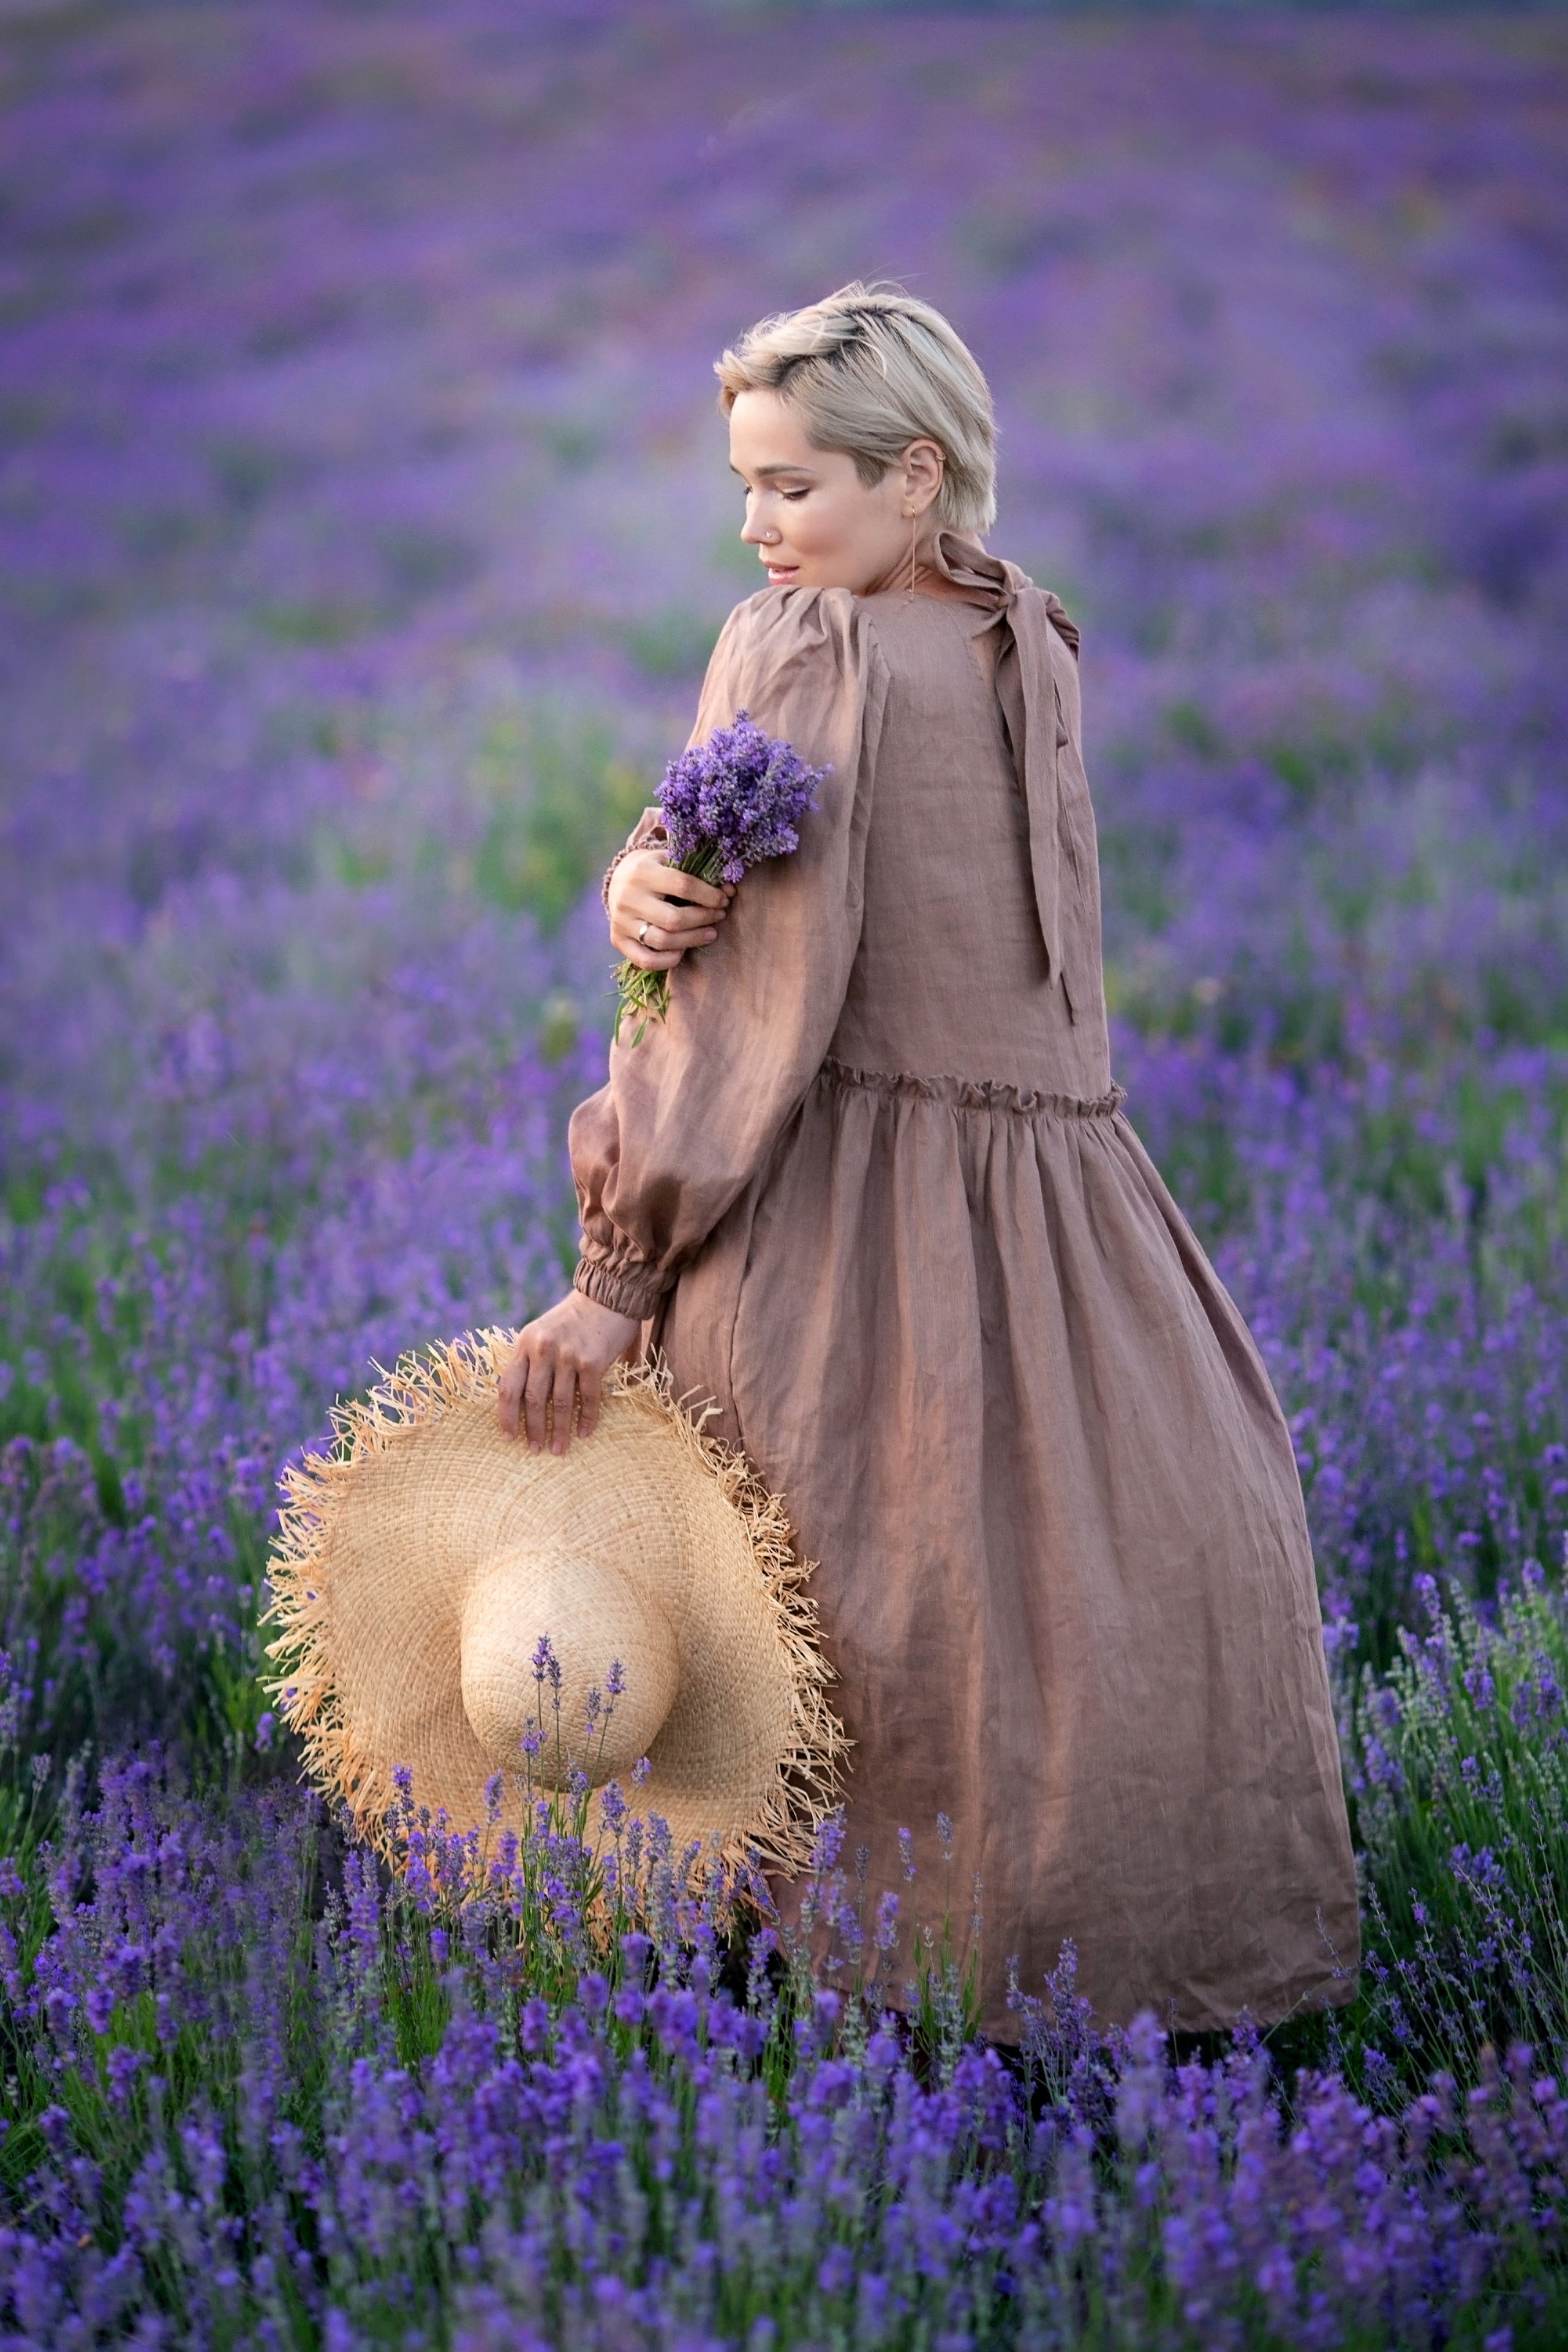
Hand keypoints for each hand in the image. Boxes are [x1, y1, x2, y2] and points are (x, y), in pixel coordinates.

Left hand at [497, 1294, 641, 1452]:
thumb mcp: (541, 1333)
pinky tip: (584, 1433)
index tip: (509, 1437)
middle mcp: (543, 1349)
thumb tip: (521, 1401)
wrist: (607, 1296)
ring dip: (559, 1431)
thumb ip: (530, 1360)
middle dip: (533, 1430)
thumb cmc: (572, 1319)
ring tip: (559, 1449)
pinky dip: (586, 1419)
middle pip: (533, 1400)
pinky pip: (587, 1398)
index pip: (508, 1387)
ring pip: (560, 1403)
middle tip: (534, 1450)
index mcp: (525, 1343)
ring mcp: (568, 1355)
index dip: (507, 1416)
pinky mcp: (592, 1361)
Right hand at [609, 848, 733, 971]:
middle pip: (673, 919)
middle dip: (703, 919)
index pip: (683, 885)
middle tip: (719, 916)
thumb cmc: (655, 869)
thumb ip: (699, 872)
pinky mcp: (618, 940)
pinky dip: (668, 960)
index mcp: (642, 871)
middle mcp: (628, 897)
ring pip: (661, 941)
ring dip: (692, 940)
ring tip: (711, 933)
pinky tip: (684, 951)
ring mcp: (621, 921)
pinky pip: (646, 961)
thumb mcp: (672, 860)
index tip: (724, 899)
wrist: (618, 879)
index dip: (709, 895)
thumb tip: (730, 891)